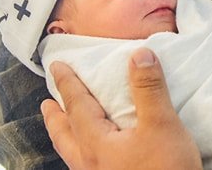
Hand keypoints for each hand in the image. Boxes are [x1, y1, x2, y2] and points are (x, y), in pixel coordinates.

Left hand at [41, 47, 201, 169]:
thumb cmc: (165, 169)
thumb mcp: (162, 125)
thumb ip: (149, 89)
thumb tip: (139, 54)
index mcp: (96, 144)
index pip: (77, 106)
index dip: (68, 84)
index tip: (57, 67)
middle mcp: (90, 164)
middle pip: (64, 136)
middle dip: (55, 117)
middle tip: (46, 104)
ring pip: (72, 154)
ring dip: (66, 136)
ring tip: (65, 127)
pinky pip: (85, 165)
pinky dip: (81, 152)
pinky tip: (94, 154)